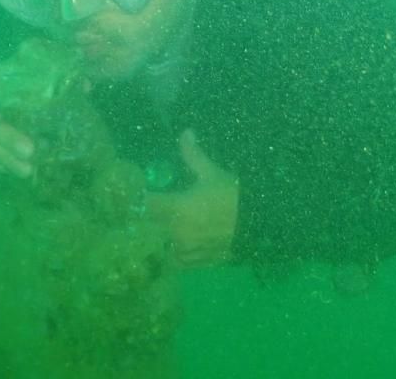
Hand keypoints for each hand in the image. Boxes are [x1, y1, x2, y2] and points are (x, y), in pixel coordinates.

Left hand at [146, 129, 239, 268]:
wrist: (261, 225)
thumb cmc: (234, 195)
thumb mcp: (212, 173)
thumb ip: (192, 155)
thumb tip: (185, 132)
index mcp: (177, 207)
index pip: (144, 205)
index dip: (137, 198)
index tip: (135, 193)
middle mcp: (176, 231)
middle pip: (147, 229)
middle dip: (143, 221)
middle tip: (141, 212)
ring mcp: (185, 250)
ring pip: (159, 247)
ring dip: (157, 239)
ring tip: (156, 229)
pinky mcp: (196, 262)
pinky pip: (176, 261)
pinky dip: (172, 254)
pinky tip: (174, 245)